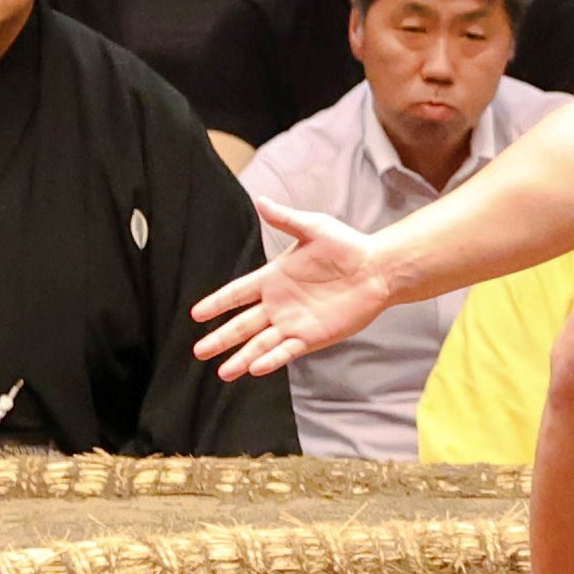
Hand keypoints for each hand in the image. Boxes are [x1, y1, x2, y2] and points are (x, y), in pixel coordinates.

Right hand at [193, 199, 397, 377]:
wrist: (378, 269)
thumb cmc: (347, 246)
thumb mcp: (313, 228)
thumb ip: (286, 220)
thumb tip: (261, 200)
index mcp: (273, 278)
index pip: (237, 293)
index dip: (217, 303)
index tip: (196, 313)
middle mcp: (278, 304)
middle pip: (242, 324)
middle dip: (220, 338)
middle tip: (198, 351)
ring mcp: (293, 323)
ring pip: (260, 343)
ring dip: (241, 357)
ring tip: (222, 373)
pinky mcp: (312, 337)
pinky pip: (287, 351)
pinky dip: (271, 360)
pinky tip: (255, 369)